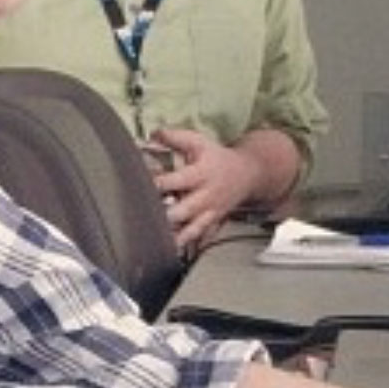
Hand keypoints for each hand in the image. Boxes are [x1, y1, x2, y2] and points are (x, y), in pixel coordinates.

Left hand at [148, 126, 265, 250]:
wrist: (248, 174)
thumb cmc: (217, 158)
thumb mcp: (198, 142)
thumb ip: (174, 137)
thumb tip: (151, 134)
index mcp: (200, 174)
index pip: (177, 180)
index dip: (158, 184)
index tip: (140, 186)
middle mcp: (205, 196)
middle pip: (184, 210)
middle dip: (166, 216)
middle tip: (145, 219)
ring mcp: (209, 213)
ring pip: (192, 230)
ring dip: (175, 237)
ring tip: (157, 243)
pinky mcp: (213, 223)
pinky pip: (201, 239)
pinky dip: (188, 246)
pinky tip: (172, 253)